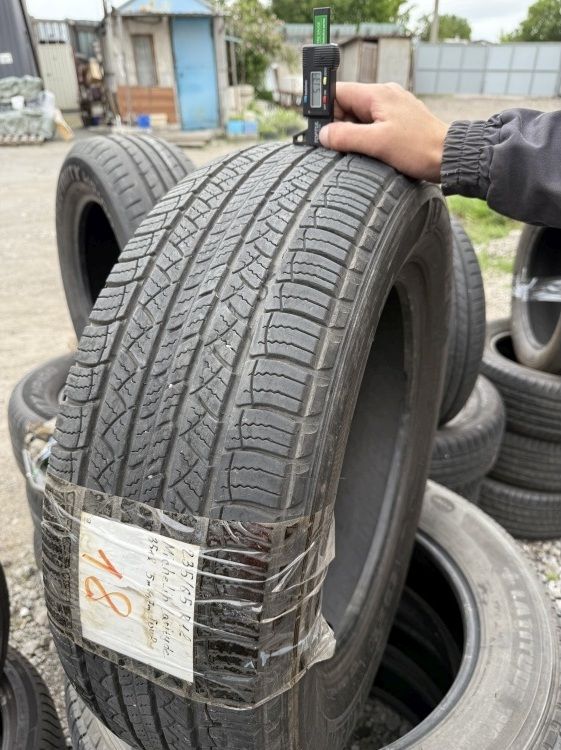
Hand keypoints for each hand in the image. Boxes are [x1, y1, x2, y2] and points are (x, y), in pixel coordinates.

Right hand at [319, 82, 448, 182]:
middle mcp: (385, 96)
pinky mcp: (399, 121)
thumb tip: (324, 134)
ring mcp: (393, 108)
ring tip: (359, 151)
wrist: (449, 156)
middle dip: (339, 126)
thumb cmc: (418, 148)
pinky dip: (366, 138)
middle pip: (347, 106)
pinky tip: (371, 152)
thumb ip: (346, 136)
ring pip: (360, 118)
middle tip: (338, 147)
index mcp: (377, 94)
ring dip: (353, 134)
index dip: (325, 110)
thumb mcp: (376, 143)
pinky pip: (373, 126)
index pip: (338, 92)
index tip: (319, 129)